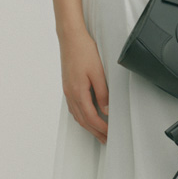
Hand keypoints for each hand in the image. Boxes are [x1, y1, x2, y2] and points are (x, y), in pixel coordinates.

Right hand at [59, 27, 108, 142]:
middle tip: (105, 140)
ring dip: (88, 126)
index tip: (110, 134)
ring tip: (98, 132)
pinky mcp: (67, 86)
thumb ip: (102, 93)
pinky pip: (74, 108)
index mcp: (78, 92)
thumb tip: (106, 109)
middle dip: (95, 132)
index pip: (91, 118)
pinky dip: (82, 116)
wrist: (70, 38)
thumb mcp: (97, 72)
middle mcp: (70, 94)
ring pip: (77, 115)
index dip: (101, 128)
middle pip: (83, 120)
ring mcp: (67, 90)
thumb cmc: (83, 51)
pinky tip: (86, 116)